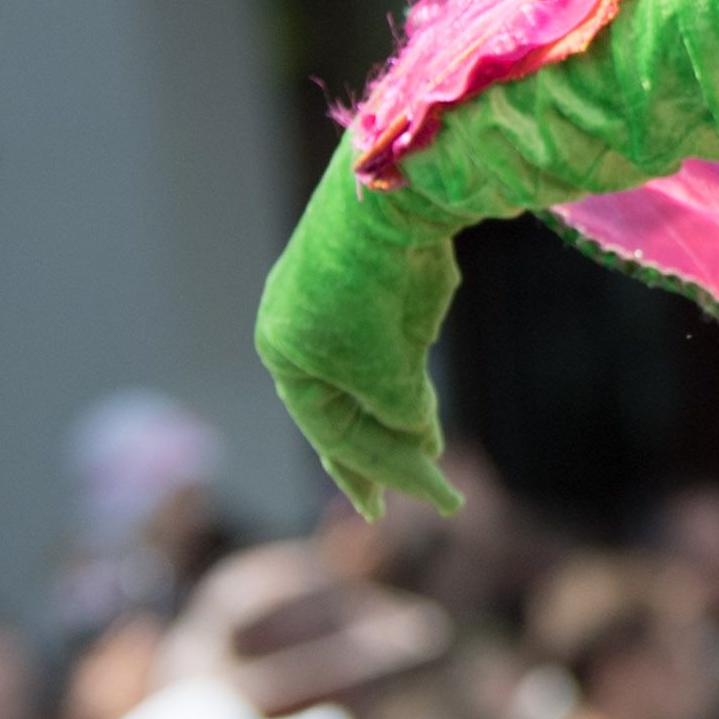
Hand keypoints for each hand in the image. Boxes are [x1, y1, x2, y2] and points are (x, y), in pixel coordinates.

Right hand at [257, 162, 465, 516]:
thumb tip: (420, 436)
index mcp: (286, 354)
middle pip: (344, 414)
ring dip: (401, 427)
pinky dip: (410, 389)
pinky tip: (426, 419)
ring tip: (432, 460)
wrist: (387, 207)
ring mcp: (348, 316)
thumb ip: (399, 410)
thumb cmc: (366, 296)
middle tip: (400, 504)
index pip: (329, 430)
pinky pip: (395, 355)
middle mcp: (309, 337)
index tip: (384, 510)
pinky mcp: (388, 297)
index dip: (363, 472)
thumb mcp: (380, 370)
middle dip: (376, 462)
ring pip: (373, 387)